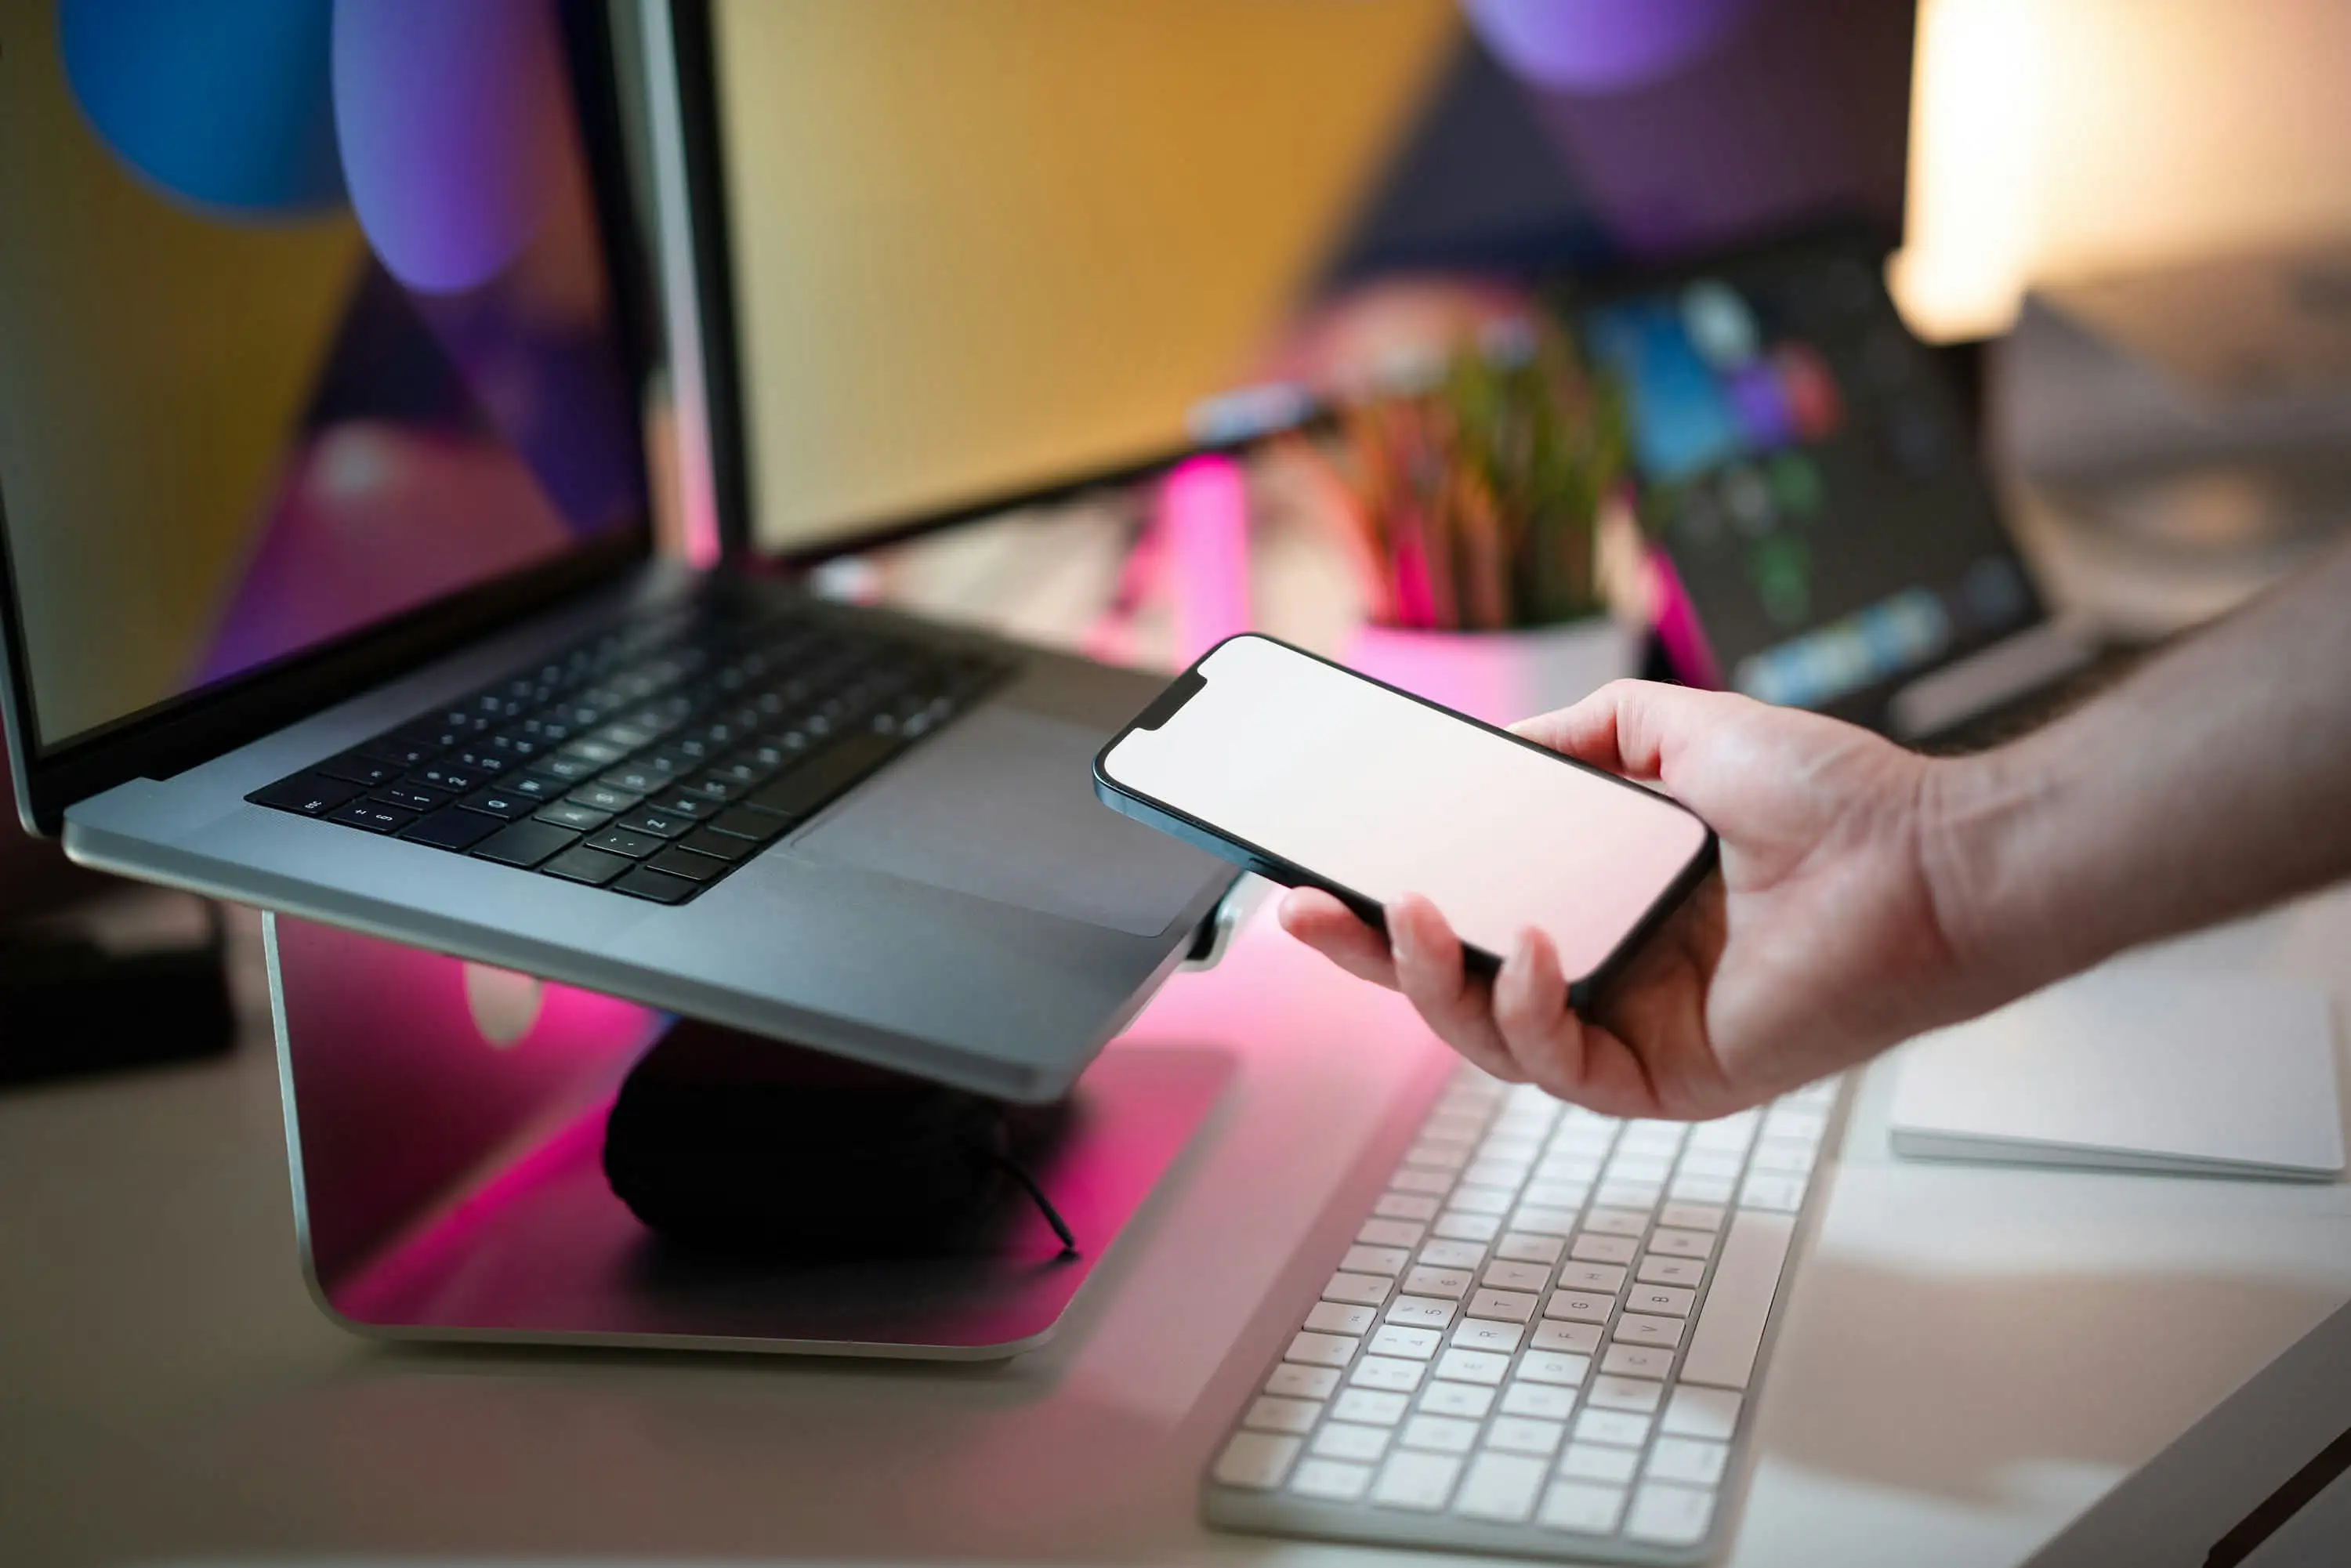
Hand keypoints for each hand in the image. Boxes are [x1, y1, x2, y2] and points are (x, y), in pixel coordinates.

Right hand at [1280, 680, 1984, 1118]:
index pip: (1468, 914)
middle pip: (1452, 987)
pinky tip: (1533, 951)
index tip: (1323, 865)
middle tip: (1303, 910)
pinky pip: (1563, 1067)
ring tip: (1407, 913)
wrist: (1925, 858)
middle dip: (1366, 956)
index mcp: (1599, 904)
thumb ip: (1582, 734)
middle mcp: (1604, 976)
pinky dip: (1530, 1011)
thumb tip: (1497, 750)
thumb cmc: (1830, 801)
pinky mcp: (1668, 1078)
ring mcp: (1632, 1034)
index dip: (1387, 899)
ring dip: (1430, 981)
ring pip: (1488, 1038)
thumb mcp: (1674, 731)